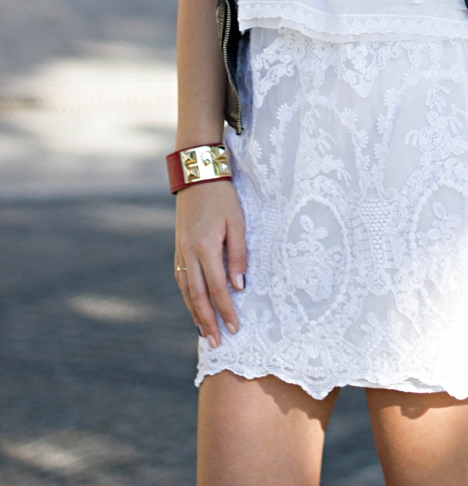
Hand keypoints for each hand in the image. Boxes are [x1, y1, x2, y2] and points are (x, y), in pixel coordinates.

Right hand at [174, 179, 246, 347]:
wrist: (197, 174)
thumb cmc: (222, 197)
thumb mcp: (237, 222)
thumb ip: (238, 255)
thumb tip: (239, 287)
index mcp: (205, 248)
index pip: (217, 289)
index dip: (226, 310)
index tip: (235, 328)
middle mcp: (188, 253)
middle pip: (198, 296)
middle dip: (208, 321)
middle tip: (217, 343)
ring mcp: (180, 251)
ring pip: (186, 290)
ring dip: (195, 313)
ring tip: (204, 332)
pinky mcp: (178, 247)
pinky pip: (181, 278)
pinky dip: (187, 296)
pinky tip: (193, 305)